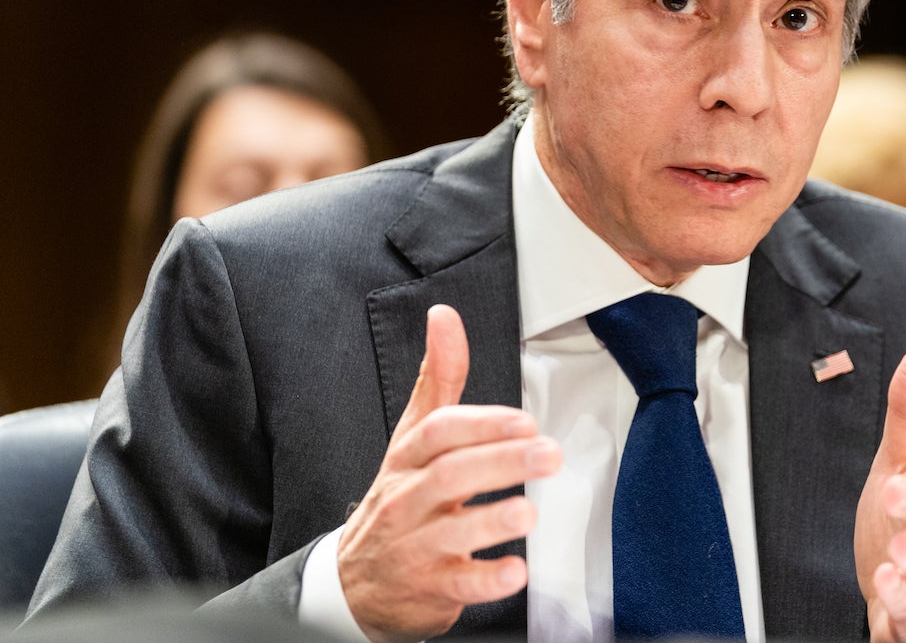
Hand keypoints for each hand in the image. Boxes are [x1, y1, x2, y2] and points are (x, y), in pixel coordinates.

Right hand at [338, 305, 561, 642]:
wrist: (357, 582)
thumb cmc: (399, 498)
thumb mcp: (413, 437)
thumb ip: (437, 379)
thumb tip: (445, 317)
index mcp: (407, 459)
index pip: (438, 433)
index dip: (480, 424)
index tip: (522, 421)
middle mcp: (408, 499)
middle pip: (451, 476)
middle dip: (501, 463)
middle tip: (548, 455)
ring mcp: (416, 546)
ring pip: (451, 532)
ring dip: (492, 521)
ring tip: (528, 512)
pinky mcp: (430, 588)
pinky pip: (458, 586)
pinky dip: (487, 580)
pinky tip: (515, 571)